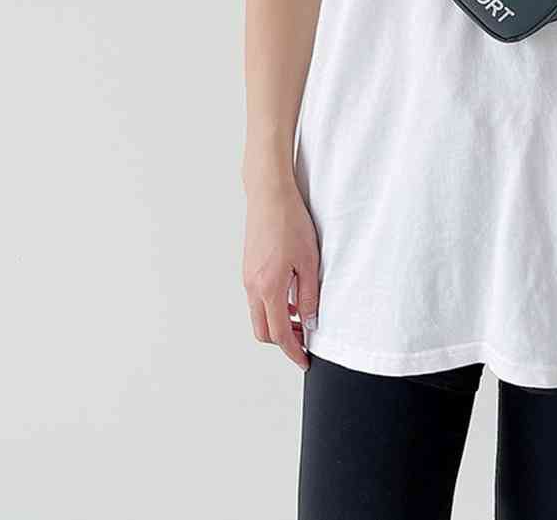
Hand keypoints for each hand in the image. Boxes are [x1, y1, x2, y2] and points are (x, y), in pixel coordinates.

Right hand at [242, 181, 319, 370]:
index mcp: (268, 288)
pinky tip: (291, 295)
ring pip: (258, 314)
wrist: (269, 195)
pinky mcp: (248, 268)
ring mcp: (247, 277)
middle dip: (282, 341)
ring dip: (277, 322)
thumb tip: (308, 322)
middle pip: (262, 330)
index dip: (292, 351)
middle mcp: (252, 287)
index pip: (278, 333)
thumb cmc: (291, 223)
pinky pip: (257, 298)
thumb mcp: (309, 261)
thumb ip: (308, 296)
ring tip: (301, 316)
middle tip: (304, 340)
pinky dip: (272, 306)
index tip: (304, 360)